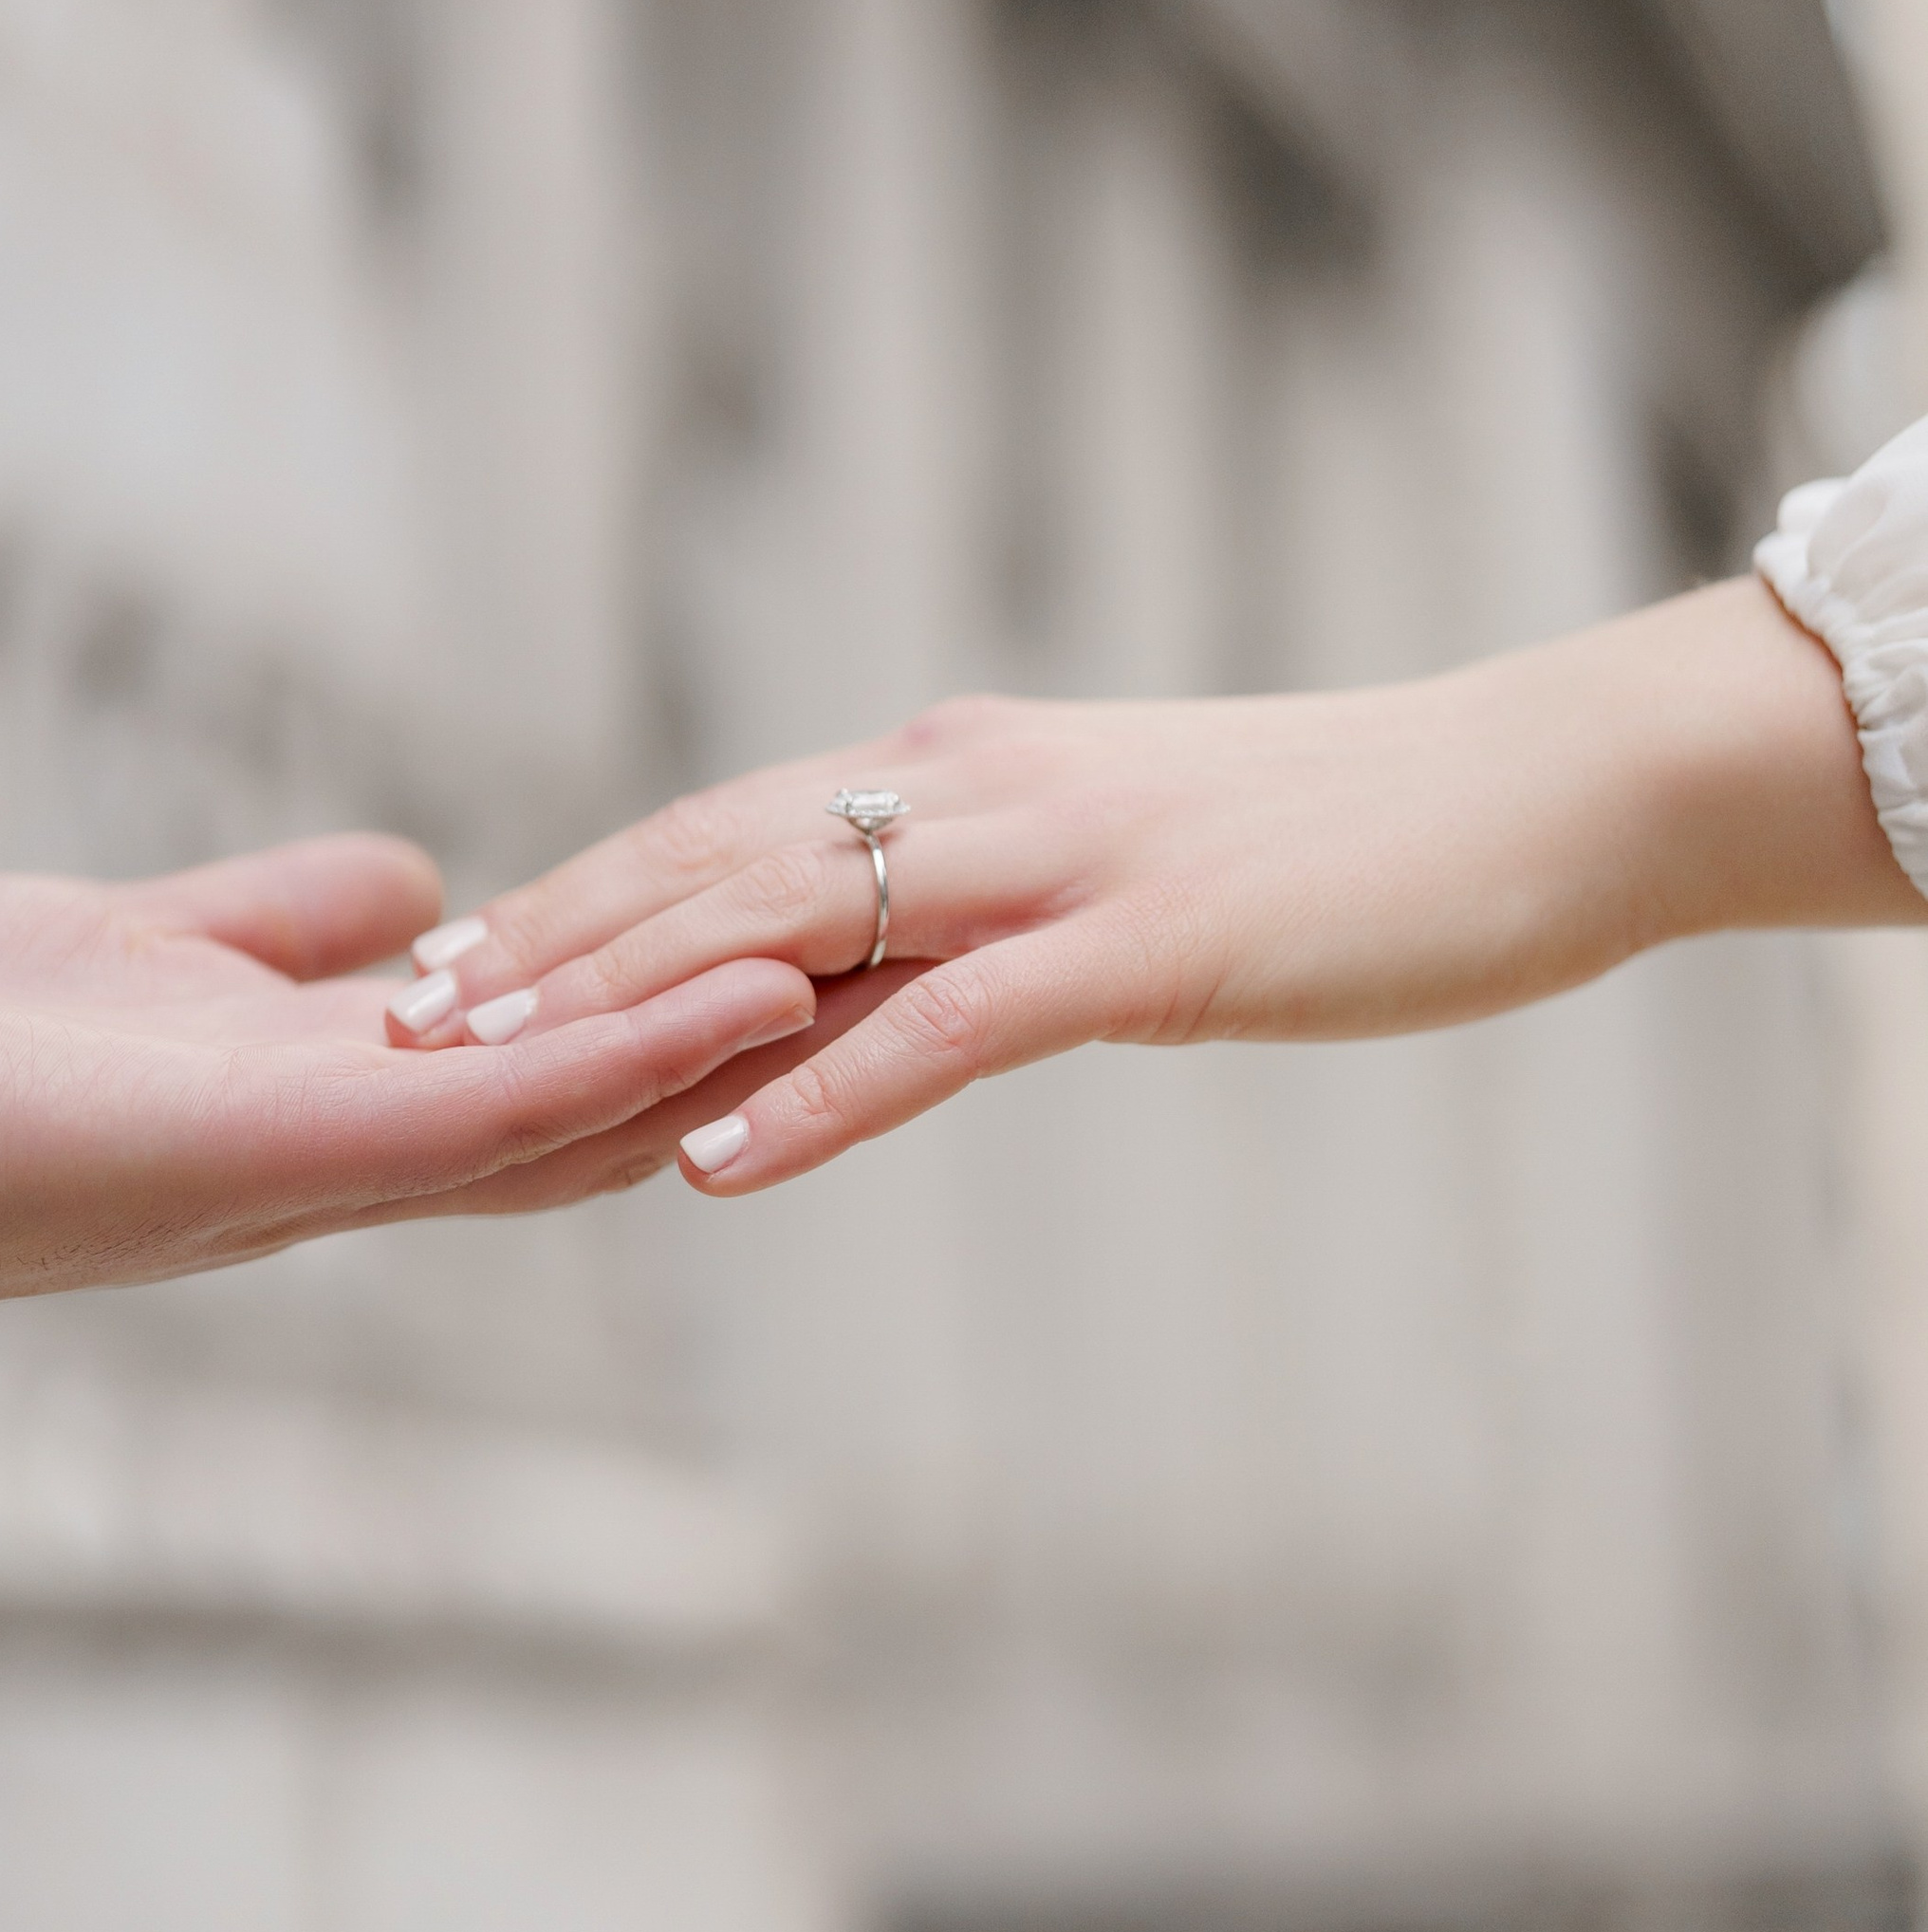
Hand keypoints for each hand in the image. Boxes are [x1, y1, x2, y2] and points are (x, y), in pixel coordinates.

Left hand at [0, 835, 815, 1365]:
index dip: (681, 999)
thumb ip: (280, 925)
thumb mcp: (152, 951)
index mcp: (339, 1099)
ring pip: (593, 1106)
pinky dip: (632, 1052)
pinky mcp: (305, 1148)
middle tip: (910, 960)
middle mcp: (366, 1149)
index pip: (550, 1054)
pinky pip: (503, 1109)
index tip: (807, 929)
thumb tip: (410, 889)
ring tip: (889, 964)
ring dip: (739, 1045)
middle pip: (609, 1094)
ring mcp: (347, 1159)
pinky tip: (752, 991)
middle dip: (755, 1035)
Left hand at [384, 578, 1912, 1195]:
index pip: (728, 825)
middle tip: (400, 1016)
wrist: (1532, 794)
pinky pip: (943, 1029)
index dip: (581, 891)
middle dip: (548, 939)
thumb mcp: (1123, 858)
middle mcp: (976, 792)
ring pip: (792, 923)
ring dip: (627, 1000)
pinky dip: (816, 1094)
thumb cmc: (1340, 839)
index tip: (455, 954)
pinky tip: (713, 1160)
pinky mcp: (1143, 948)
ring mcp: (1057, 865)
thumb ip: (989, 895)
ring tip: (484, 1072)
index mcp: (964, 770)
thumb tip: (881, 957)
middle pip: (712, 860)